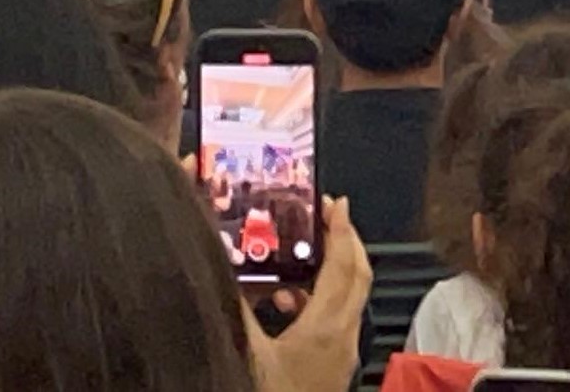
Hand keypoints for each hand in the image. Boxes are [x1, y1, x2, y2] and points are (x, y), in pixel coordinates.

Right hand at [246, 199, 370, 391]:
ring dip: (328, 273)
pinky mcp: (331, 370)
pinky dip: (316, 302)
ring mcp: (341, 356)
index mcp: (326, 328)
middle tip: (322, 216)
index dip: (340, 230)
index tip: (333, 200)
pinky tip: (282, 306)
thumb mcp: (245, 352)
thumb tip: (211, 265)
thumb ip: (232, 306)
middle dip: (345, 241)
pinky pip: (334, 322)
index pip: (343, 266)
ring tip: (293, 261)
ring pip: (347, 300)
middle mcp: (343, 339)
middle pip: (358, 277)